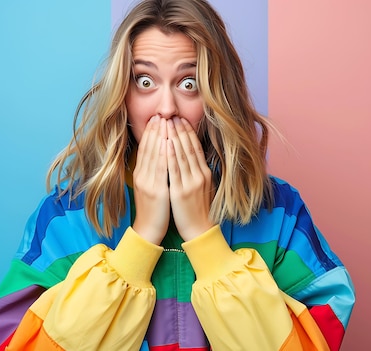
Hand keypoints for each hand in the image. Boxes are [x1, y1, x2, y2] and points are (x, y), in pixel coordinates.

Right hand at [131, 116, 169, 244]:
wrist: (148, 230)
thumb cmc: (153, 210)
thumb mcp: (149, 188)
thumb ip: (151, 172)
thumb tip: (158, 156)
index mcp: (141, 175)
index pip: (145, 149)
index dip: (150, 133)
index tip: (156, 119)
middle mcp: (142, 176)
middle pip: (148, 148)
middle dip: (155, 130)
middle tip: (160, 114)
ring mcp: (149, 183)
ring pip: (154, 155)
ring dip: (160, 137)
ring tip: (164, 122)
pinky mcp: (157, 190)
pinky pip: (161, 169)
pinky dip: (164, 154)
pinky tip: (168, 143)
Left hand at [167, 118, 214, 240]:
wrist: (199, 230)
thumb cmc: (198, 210)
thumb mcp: (202, 187)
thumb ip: (198, 172)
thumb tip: (192, 157)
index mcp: (204, 173)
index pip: (196, 148)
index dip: (188, 132)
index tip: (181, 120)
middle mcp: (199, 175)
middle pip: (189, 148)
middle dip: (180, 130)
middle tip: (172, 115)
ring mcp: (190, 183)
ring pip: (181, 155)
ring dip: (174, 137)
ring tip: (167, 123)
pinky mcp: (180, 192)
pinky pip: (174, 170)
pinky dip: (170, 155)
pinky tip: (166, 143)